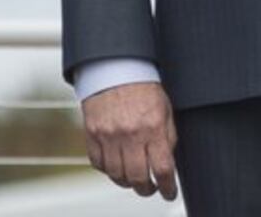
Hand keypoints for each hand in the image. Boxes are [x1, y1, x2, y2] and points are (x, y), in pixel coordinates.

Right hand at [80, 81, 179, 200]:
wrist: (115, 68)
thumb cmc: (142, 88)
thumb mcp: (165, 113)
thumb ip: (166, 140)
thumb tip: (166, 166)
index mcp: (153, 128)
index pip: (162, 170)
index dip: (167, 187)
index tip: (169, 192)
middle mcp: (130, 134)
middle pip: (138, 177)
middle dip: (146, 189)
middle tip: (150, 189)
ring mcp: (108, 134)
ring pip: (116, 174)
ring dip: (126, 182)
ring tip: (132, 180)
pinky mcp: (91, 132)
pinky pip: (98, 163)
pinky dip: (107, 170)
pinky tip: (115, 166)